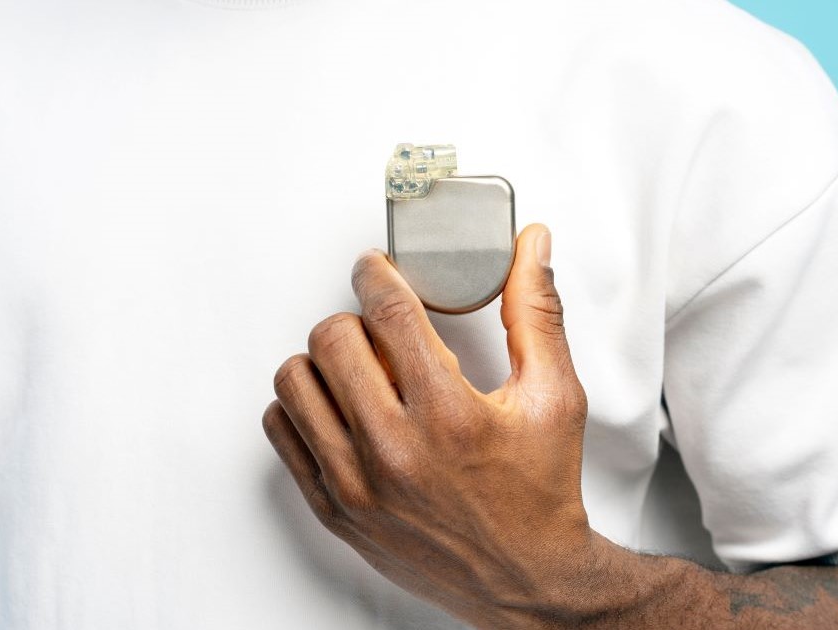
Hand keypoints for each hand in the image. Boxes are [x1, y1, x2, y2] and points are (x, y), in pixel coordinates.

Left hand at [263, 225, 598, 626]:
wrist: (525, 580)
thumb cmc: (541, 492)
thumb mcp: (555, 397)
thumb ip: (537, 313)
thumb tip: (532, 247)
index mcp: (449, 414)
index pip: (387, 311)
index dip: (376, 272)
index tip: (375, 267)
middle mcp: (394, 450)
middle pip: (331, 338)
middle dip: (355, 319)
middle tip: (379, 329)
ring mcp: (356, 484)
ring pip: (295, 381)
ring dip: (324, 362)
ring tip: (360, 370)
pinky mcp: (335, 510)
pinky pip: (282, 432)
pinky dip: (303, 408)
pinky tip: (340, 409)